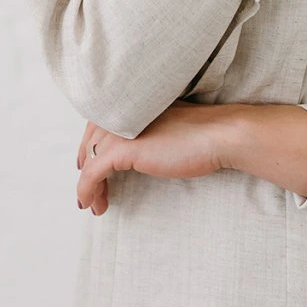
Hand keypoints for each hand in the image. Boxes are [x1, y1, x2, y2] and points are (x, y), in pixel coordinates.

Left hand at [75, 101, 230, 214]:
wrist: (219, 135)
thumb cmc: (202, 133)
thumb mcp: (166, 126)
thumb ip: (147, 129)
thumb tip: (135, 149)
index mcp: (133, 102)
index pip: (99, 123)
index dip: (91, 145)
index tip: (90, 165)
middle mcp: (122, 110)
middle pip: (90, 141)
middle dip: (88, 166)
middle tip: (93, 190)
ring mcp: (120, 128)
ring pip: (90, 158)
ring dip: (89, 184)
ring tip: (96, 204)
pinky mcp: (123, 149)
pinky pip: (93, 173)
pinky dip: (87, 190)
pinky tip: (92, 204)